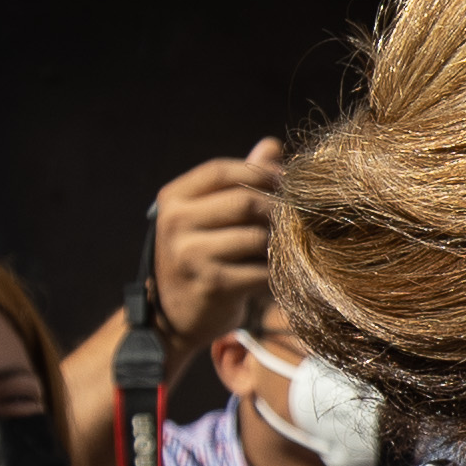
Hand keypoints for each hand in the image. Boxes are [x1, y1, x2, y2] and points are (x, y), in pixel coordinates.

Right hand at [144, 141, 284, 345]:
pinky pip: (261, 271)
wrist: (170, 319)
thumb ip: (238, 182)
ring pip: (256, 236)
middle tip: (294, 219)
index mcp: (173, 199)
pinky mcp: (213, 284)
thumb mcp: (207, 217)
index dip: (258, 173)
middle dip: (276, 209)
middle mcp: (176, 223)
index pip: (221, 171)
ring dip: (277, 244)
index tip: (284, 182)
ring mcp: (191, 254)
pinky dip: (274, 273)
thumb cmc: (197, 259)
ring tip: (284, 249)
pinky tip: (274, 276)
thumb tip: (272, 146)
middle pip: (245, 201)